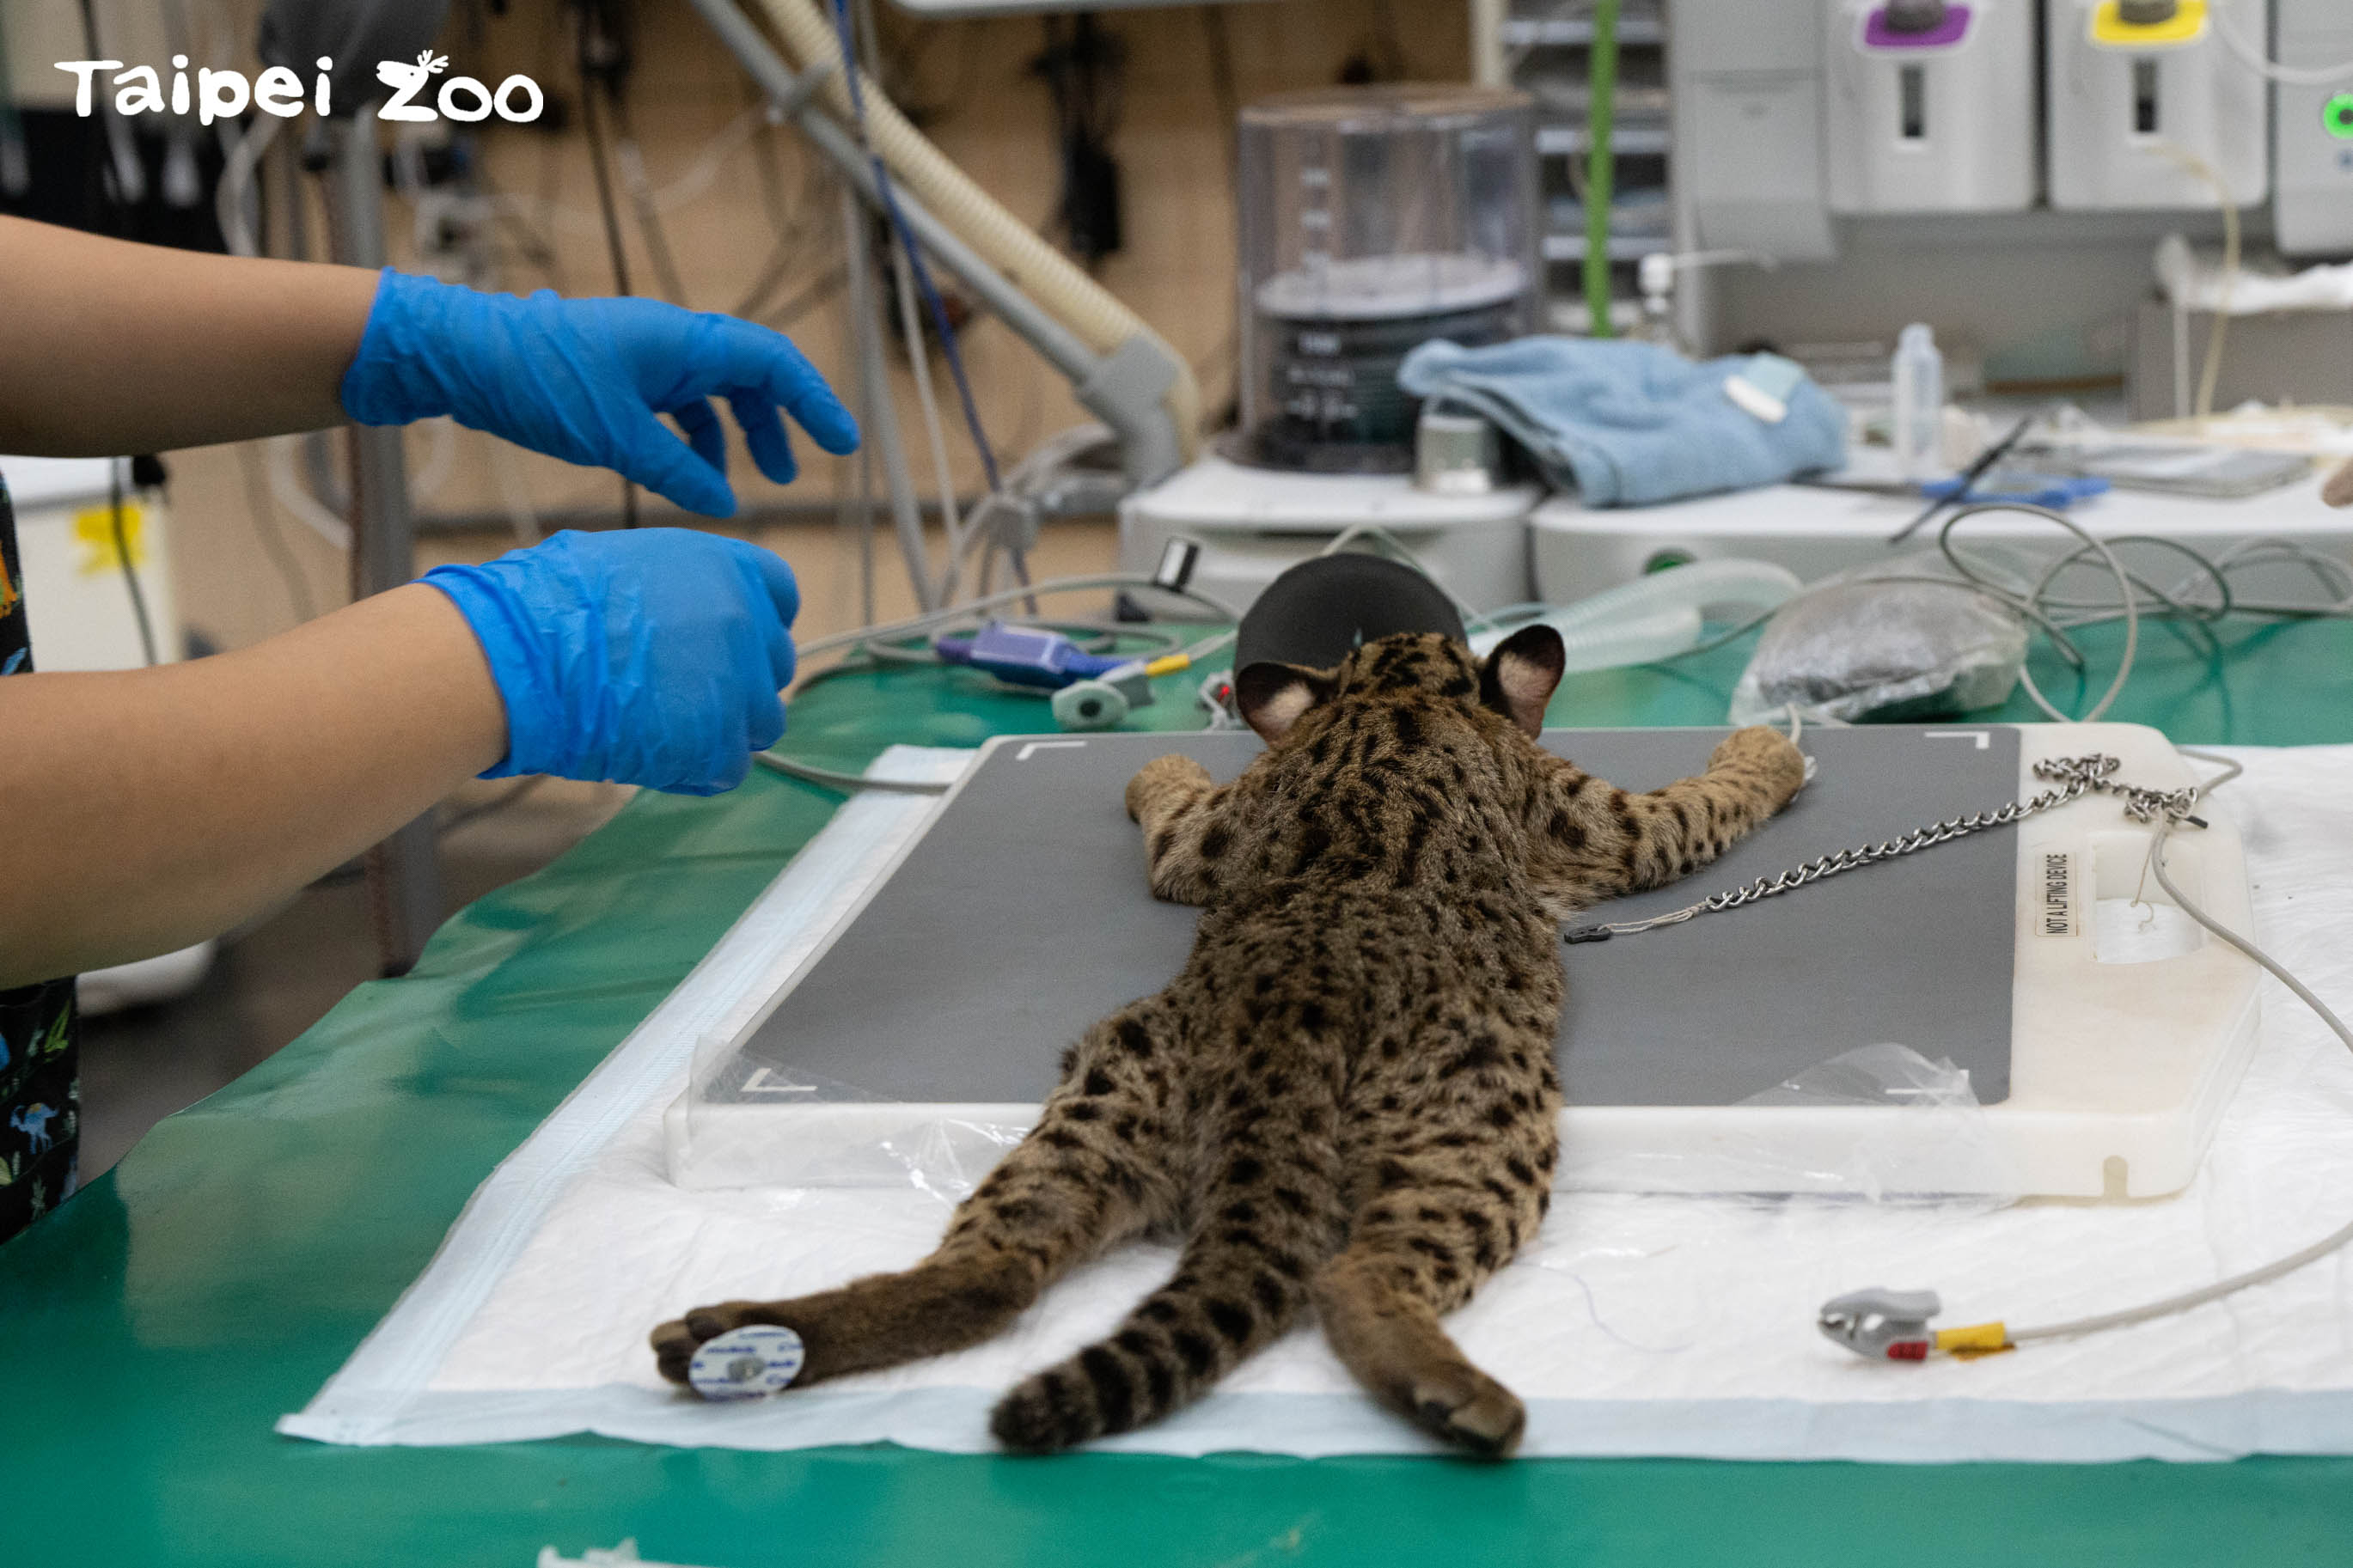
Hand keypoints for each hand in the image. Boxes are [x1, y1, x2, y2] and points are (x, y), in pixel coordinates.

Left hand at [341, 270, 858, 515]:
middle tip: (794, 471)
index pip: (770, 363)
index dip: (812, 401)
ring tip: (750, 483)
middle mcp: (671, 344)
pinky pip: (677, 408)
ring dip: (736, 437)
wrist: (463, 355)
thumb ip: (676, 471)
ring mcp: (646, 359)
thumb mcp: (615, 437)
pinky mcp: (621, 378)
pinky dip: (694, 443)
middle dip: (778, 424)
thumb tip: (723, 501)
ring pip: (713, 396)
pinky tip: (694, 480)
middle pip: (748, 378)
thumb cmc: (536, 381)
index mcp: (681, 342)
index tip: (840, 441)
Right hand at [421, 529, 798, 794]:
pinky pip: (730, 767)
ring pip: (762, 720)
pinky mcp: (718, 744)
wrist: (521, 658)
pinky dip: (698, 768)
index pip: (780, 595)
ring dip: (724, 727)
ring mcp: (739, 687)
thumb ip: (678, 585)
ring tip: (667, 728)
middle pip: (773, 663)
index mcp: (729, 568)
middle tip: (685, 690)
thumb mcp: (627, 560)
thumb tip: (679, 604)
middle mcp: (748, 623)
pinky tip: (657, 759)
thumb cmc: (549, 602)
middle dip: (739, 678)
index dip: (755, 620)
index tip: (729, 640)